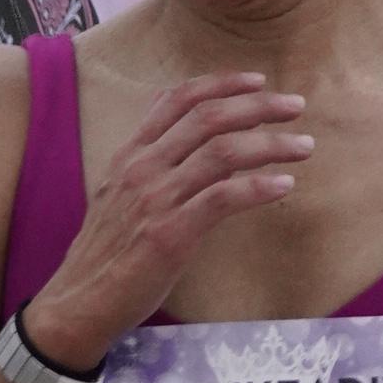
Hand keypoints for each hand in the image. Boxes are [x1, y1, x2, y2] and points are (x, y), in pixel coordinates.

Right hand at [30, 71, 312, 349]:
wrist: (78, 302)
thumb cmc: (108, 250)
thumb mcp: (120, 192)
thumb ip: (153, 161)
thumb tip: (196, 135)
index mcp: (130, 154)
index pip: (177, 99)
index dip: (221, 83)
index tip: (258, 80)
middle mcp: (141, 168)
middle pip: (208, 118)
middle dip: (258, 105)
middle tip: (296, 104)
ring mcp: (154, 200)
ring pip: (222, 153)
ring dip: (271, 144)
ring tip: (304, 145)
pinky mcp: (169, 234)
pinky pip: (222, 199)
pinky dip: (258, 187)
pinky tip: (284, 185)